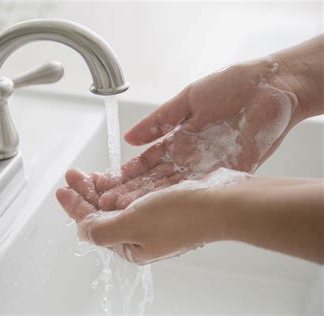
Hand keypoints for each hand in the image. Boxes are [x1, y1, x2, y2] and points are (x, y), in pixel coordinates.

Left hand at [57, 168, 248, 263]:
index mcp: (130, 246)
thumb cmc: (180, 215)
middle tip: (72, 173)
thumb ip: (100, 229)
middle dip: (84, 193)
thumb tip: (81, 228)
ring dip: (99, 187)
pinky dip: (119, 185)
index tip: (61, 189)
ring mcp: (152, 221)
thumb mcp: (131, 224)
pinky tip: (111, 176)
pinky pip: (133, 195)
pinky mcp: (164, 205)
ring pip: (116, 202)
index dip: (74, 206)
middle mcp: (139, 236)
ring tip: (86, 173)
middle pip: (102, 213)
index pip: (92, 225)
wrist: (223, 202)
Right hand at [82, 59, 300, 210]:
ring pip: (171, 188)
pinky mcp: (226, 173)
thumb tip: (128, 137)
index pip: (146, 162)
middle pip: (155, 180)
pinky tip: (159, 207)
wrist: (270, 86)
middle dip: (130, 192)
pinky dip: (177, 198)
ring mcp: (206, 168)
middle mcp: (188, 158)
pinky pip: (197, 189)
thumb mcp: (186, 101)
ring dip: (148, 200)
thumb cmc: (231, 87)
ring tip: (124, 210)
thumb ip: (158, 121)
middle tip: (105, 204)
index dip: (127, 173)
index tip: (106, 184)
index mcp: (178, 140)